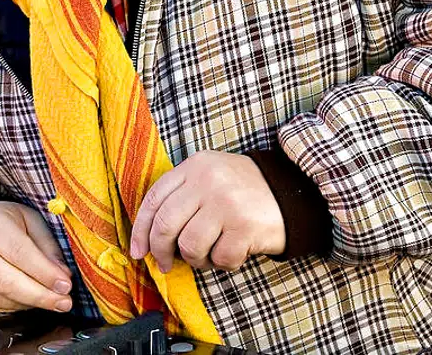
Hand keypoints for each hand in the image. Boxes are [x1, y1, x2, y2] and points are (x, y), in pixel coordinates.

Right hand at [0, 201, 73, 313]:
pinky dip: (15, 306)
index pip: (19, 253)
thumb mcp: (29, 220)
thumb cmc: (2, 223)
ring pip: (1, 298)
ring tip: (48, 298)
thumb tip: (62, 276)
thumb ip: (47, 246)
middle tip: (64, 302)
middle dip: (41, 296)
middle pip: (8, 282)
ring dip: (30, 303)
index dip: (44, 272)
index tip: (65, 285)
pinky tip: (26, 297)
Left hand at [128, 151, 285, 272]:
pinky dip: (223, 263)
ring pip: (190, 246)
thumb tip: (148, 237)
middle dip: (160, 252)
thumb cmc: (243, 191)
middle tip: (165, 265)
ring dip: (196, 260)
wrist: (293, 190)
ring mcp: (226, 203)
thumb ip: (181, 196)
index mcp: (193, 166)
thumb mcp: (210, 177)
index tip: (138, 252)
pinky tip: (234, 252)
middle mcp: (207, 181)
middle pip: (165, 225)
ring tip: (209, 254)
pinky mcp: (245, 226)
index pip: (154, 200)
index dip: (140, 230)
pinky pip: (220, 259)